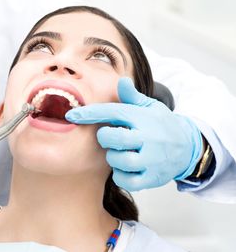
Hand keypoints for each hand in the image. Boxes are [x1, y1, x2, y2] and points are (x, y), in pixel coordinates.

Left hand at [65, 77, 202, 190]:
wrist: (189, 147)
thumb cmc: (161, 125)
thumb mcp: (150, 107)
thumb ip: (132, 97)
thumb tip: (121, 80)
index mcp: (143, 118)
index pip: (112, 112)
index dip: (89, 114)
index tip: (71, 115)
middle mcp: (148, 138)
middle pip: (112, 138)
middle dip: (105, 138)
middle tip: (111, 137)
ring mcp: (151, 159)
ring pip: (117, 160)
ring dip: (113, 157)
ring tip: (122, 152)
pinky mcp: (152, 178)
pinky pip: (126, 180)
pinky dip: (121, 175)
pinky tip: (126, 168)